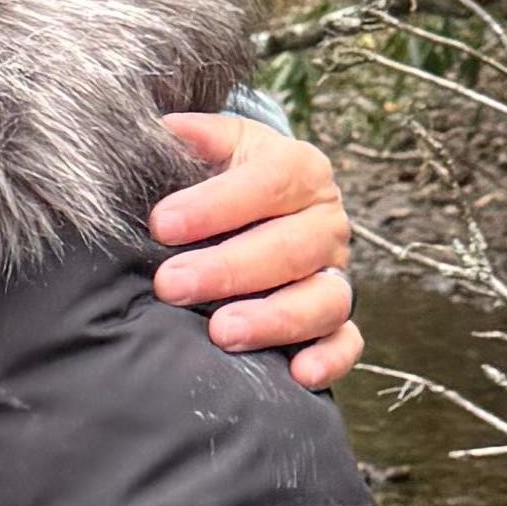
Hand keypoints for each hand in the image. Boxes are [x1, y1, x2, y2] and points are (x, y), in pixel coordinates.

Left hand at [151, 108, 360, 389]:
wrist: (253, 210)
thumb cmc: (222, 178)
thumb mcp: (212, 147)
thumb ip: (193, 137)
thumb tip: (163, 130)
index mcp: (300, 169)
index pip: (269, 181)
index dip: (216, 203)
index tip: (161, 223)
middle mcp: (325, 222)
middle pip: (291, 247)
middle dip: (228, 268)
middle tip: (171, 284)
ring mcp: (335, 273)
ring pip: (324, 299)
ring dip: (274, 318)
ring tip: (221, 332)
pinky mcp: (336, 320)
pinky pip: (346, 343)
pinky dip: (328, 359)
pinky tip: (297, 374)